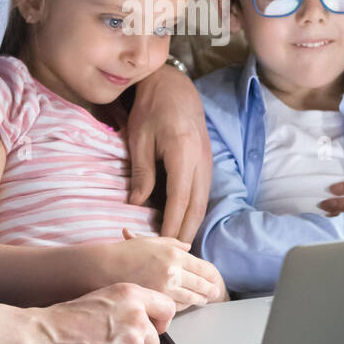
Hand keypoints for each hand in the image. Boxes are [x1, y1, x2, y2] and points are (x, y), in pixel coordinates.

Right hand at [0, 283, 175, 343]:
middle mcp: (137, 317)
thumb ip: (127, 307)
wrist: (41, 340)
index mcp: (131, 295)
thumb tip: (145, 322)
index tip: (151, 328)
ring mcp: (133, 343)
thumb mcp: (101, 299)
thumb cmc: (63, 320)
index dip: (158, 321)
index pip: (166, 308)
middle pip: (154, 339)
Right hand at [99, 228, 222, 309]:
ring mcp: (164, 289)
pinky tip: (185, 304)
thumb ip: (173, 244)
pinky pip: (176, 307)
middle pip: (200, 285)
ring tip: (203, 300)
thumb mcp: (152, 241)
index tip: (215, 279)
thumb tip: (188, 248)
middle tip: (215, 293)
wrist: (104, 268)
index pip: (202, 268)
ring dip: (199, 300)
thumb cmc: (126, 252)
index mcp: (174, 255)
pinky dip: (183, 306)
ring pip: (190, 298)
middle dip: (209, 290)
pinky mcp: (155, 302)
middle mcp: (172, 272)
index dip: (211, 276)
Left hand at [127, 64, 212, 242]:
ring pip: (203, 201)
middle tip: (174, 256)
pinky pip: (203, 192)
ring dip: (192, 224)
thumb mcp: (139, 138)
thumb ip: (141, 171)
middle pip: (196, 206)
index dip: (172, 225)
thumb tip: (136, 203)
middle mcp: (201, 161)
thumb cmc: (152, 109)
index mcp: (183, 153)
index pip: (179, 199)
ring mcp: (208, 161)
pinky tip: (185, 222)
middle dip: (186, 232)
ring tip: (179, 246)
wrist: (174, 86)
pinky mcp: (207, 161)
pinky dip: (195, 210)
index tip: (163, 246)